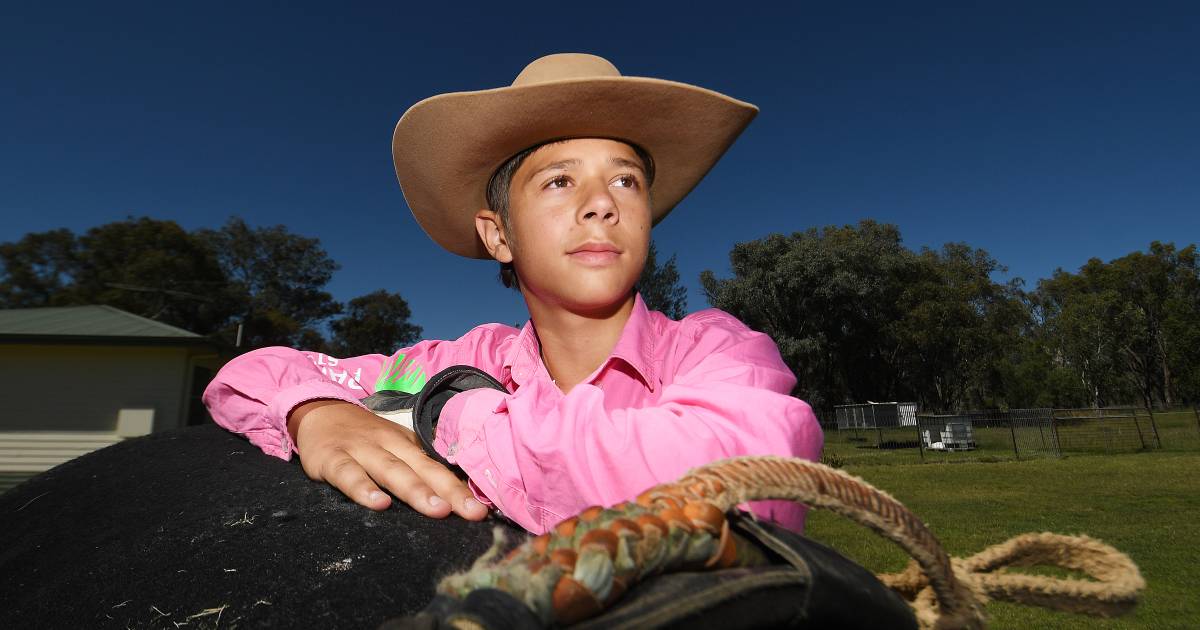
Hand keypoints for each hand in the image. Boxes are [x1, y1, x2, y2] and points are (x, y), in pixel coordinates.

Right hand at [287, 399, 487, 519]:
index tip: (482, 511)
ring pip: (391, 470)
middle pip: (422, 469)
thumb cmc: (365, 438)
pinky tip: (379, 505)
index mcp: (407, 445)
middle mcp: (389, 445)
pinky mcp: (332, 459)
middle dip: (449, 491)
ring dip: (415, 490)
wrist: (319, 412)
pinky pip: (348, 474)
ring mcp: (361, 450)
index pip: (437, 468)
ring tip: (437, 510)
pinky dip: (363, 489)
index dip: (460, 489)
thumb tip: (454, 493)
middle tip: (472, 512)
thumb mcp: (394, 444)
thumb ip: (417, 465)